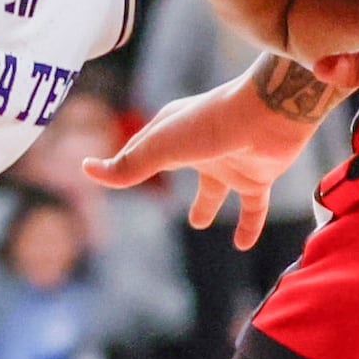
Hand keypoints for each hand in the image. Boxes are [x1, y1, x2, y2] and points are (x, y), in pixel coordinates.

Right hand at [87, 76, 316, 250]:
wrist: (270, 113)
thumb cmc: (211, 124)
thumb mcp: (162, 147)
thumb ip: (130, 165)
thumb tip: (88, 170)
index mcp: (172, 131)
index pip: (141, 150)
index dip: (124, 161)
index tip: (104, 170)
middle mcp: (199, 146)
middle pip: (176, 165)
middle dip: (162, 173)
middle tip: (149, 186)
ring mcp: (228, 161)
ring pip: (215, 189)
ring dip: (206, 205)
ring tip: (197, 223)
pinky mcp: (256, 177)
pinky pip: (251, 208)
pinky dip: (247, 226)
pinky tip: (241, 245)